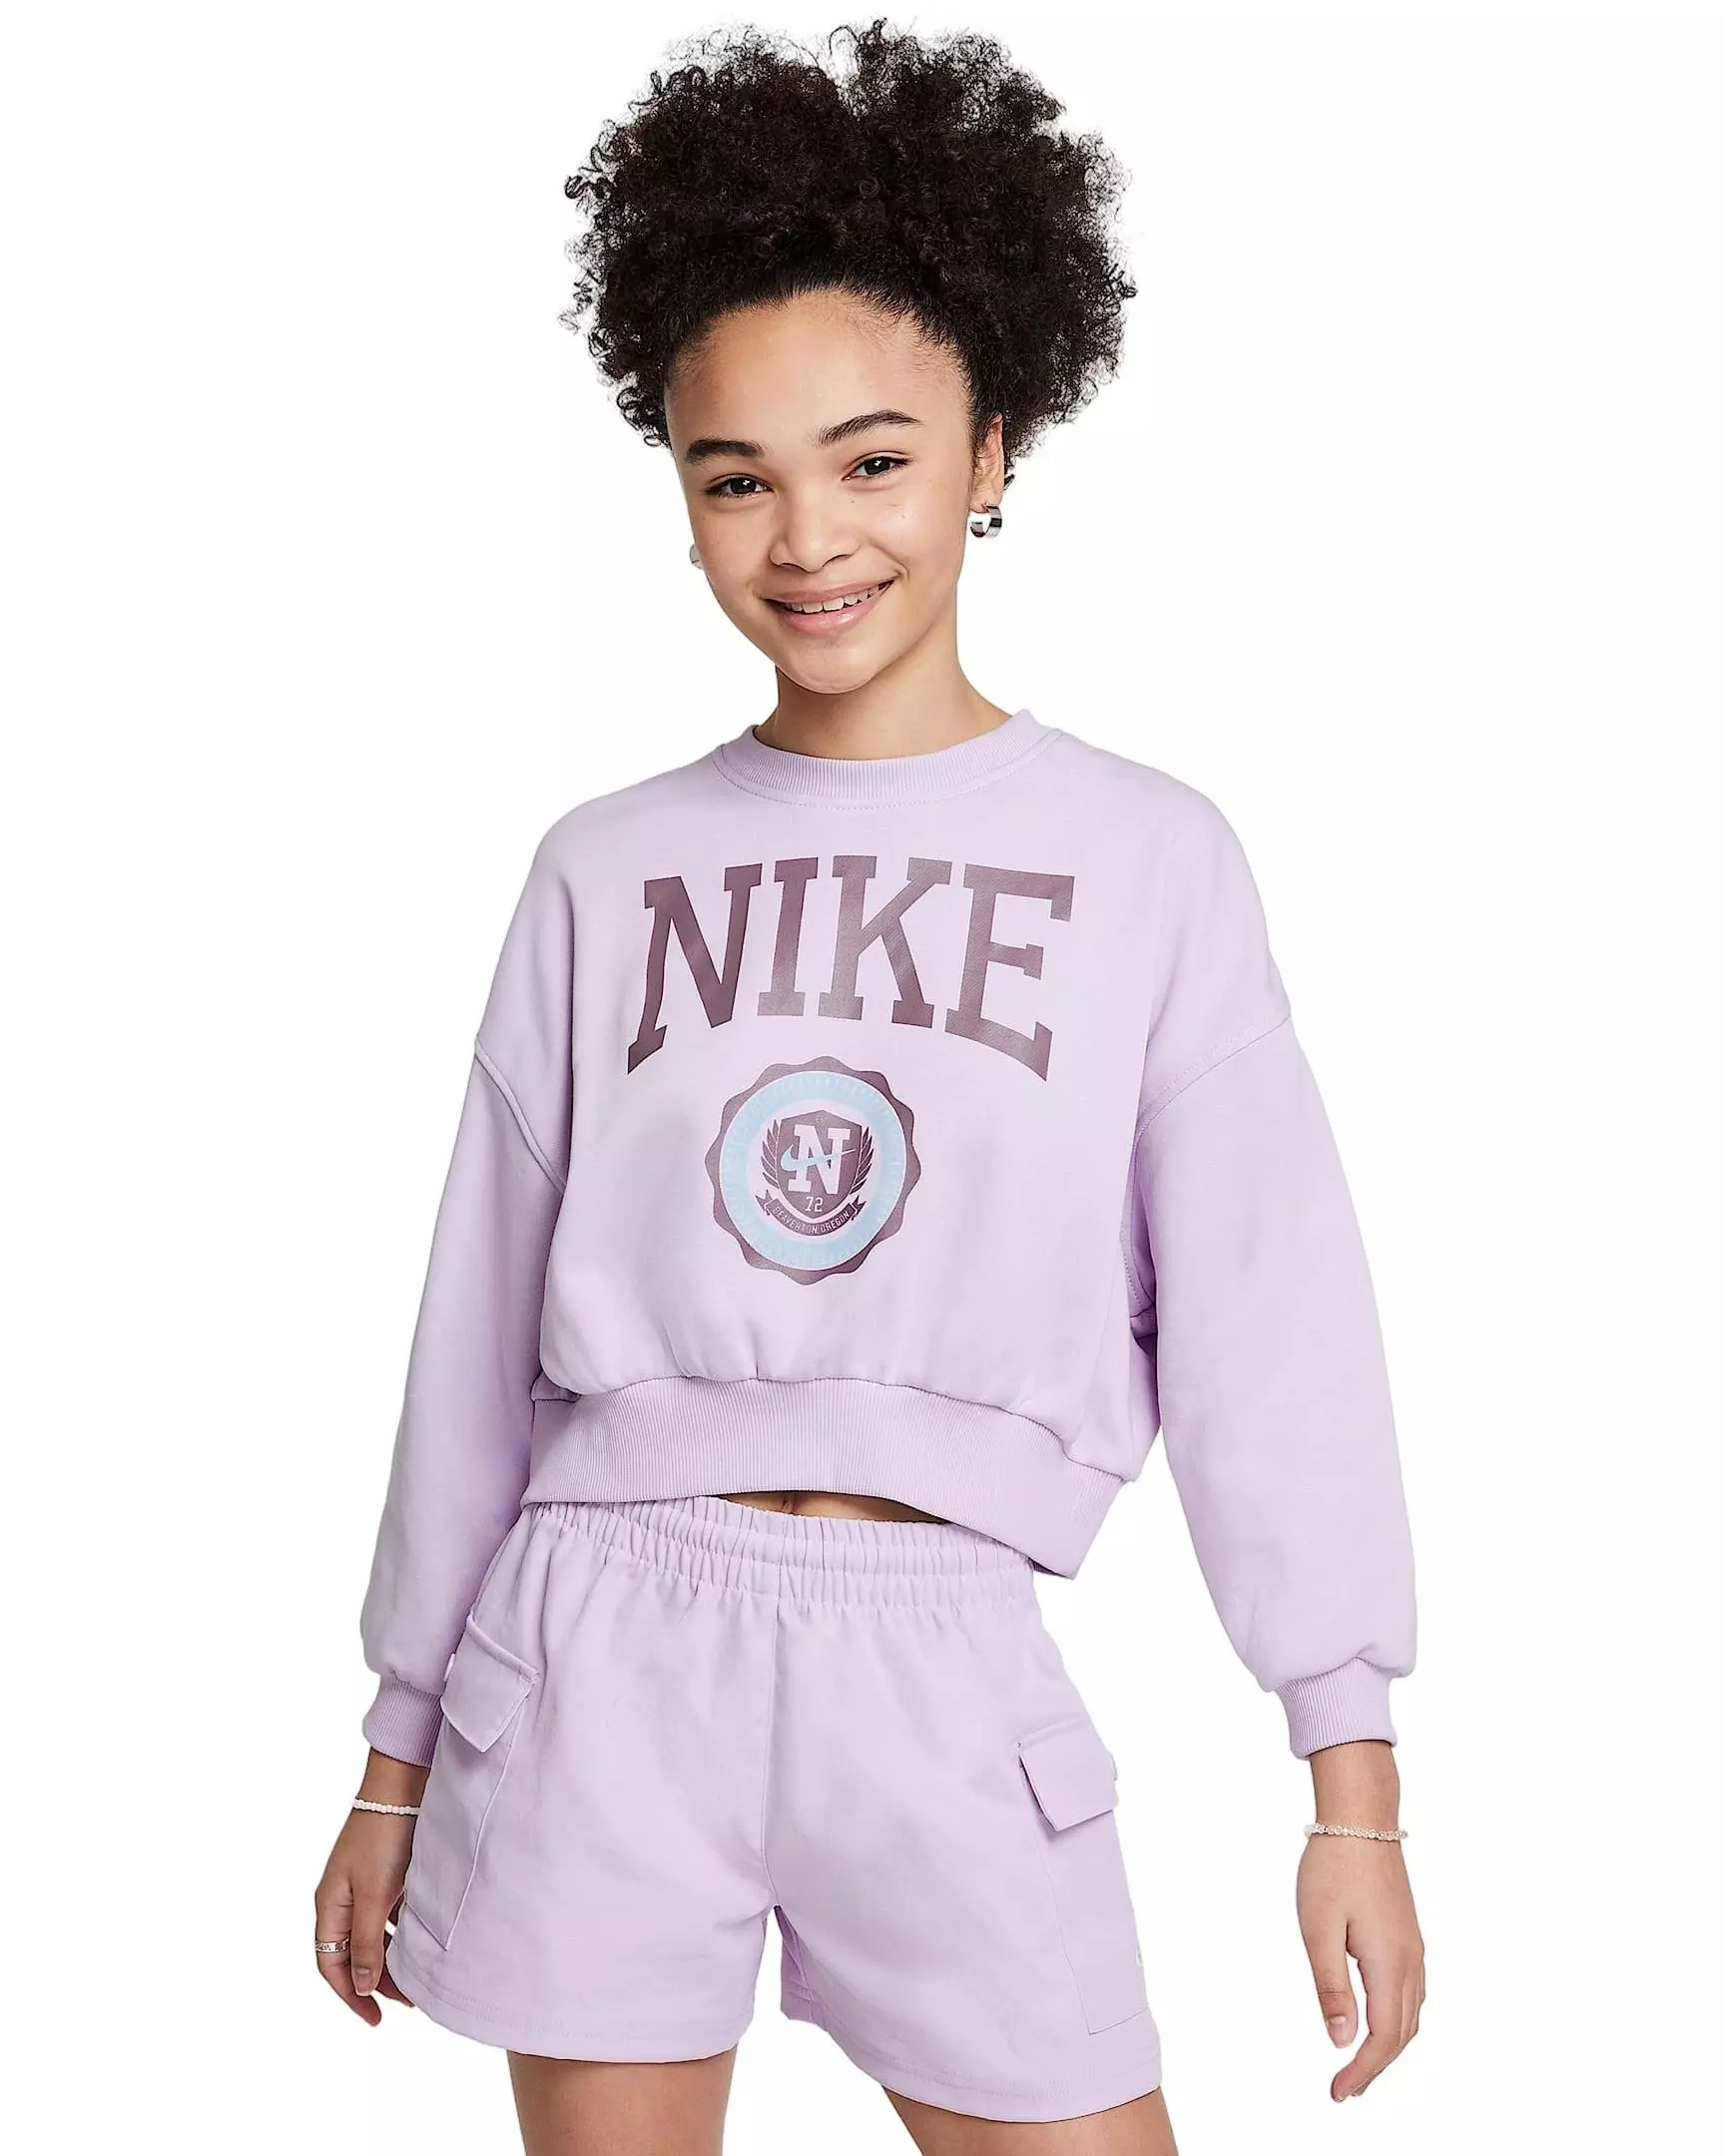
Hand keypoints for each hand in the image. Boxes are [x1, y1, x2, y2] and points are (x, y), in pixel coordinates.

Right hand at [313, 1763, 426, 2023]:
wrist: (403, 1786)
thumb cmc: (384, 1839)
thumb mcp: (375, 1897)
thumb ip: (367, 1943)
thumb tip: (360, 1986)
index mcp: (329, 1905)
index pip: (330, 1965)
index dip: (350, 1996)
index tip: (375, 2019)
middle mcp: (341, 1898)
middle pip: (352, 1954)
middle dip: (375, 1981)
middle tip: (406, 2002)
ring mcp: (362, 1885)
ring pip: (372, 1936)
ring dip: (390, 1959)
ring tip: (417, 1978)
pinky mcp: (384, 1873)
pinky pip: (387, 1916)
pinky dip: (400, 1934)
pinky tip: (420, 1942)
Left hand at [1296, 1829, 1424, 2099]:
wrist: (1361, 1818)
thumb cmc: (1334, 1867)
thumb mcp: (1319, 1929)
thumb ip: (1331, 1987)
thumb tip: (1339, 2040)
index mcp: (1389, 1964)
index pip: (1383, 2038)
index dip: (1362, 2071)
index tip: (1337, 2092)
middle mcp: (1410, 1961)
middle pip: (1401, 2033)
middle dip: (1375, 2066)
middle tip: (1344, 2088)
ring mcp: (1413, 1947)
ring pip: (1410, 2014)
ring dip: (1388, 2045)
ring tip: (1359, 2064)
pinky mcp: (1408, 1934)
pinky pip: (1411, 1992)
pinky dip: (1396, 2019)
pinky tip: (1378, 2019)